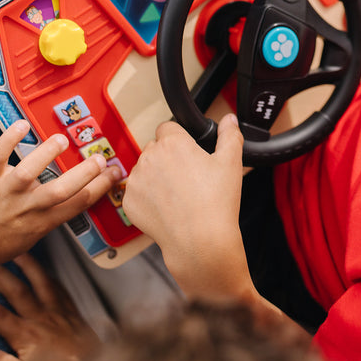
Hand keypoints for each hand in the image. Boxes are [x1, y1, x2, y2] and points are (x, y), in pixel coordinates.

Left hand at [0, 120, 121, 271]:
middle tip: (100, 157)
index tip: (115, 173)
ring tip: (62, 140)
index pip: (79, 204)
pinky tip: (22, 126)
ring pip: (28, 173)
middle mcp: (26, 208)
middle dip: (85, 173)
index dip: (101, 187)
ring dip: (46, 154)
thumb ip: (50, 217)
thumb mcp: (31, 239)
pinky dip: (8, 141)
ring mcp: (5, 193)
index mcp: (42, 222)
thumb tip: (72, 199)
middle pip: (61, 190)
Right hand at [0, 254, 97, 360]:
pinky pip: (59, 287)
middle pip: (16, 290)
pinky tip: (43, 270)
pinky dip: (49, 275)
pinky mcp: (72, 309)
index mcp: (26, 335)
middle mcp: (41, 318)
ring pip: (40, 281)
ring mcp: (58, 311)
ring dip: (27, 264)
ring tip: (15, 251)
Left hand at [123, 115, 253, 301]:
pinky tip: (167, 207)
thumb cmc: (216, 203)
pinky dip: (148, 197)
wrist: (200, 241)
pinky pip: (136, 192)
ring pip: (144, 169)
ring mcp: (137, 180)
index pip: (168, 127)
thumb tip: (229, 120)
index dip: (179, 138)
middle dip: (167, 157)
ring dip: (156, 175)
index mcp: (173, 142)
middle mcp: (150, 157)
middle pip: (155, 148)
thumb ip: (230, 135)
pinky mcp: (129, 201)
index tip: (188, 152)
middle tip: (187, 176)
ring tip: (178, 194)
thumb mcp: (231, 163)